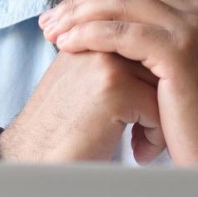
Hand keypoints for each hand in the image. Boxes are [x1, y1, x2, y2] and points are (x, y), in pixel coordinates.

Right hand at [0, 48, 165, 163]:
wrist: (33, 160)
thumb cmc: (60, 131)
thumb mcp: (78, 84)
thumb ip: (106, 64)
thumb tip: (152, 64)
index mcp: (86, 36)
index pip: (142, 45)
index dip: (150, 80)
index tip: (140, 113)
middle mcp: (94, 42)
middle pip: (157, 60)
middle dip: (160, 97)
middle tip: (147, 129)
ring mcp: (104, 63)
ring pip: (164, 82)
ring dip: (161, 117)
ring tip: (142, 142)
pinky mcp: (114, 89)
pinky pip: (159, 107)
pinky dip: (155, 135)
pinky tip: (138, 152)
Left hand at [37, 0, 197, 165]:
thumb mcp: (176, 67)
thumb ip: (153, 39)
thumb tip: (111, 29)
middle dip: (80, 2)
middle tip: (48, 19)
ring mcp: (193, 26)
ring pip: (119, 5)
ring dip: (77, 18)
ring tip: (50, 33)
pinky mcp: (179, 50)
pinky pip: (120, 33)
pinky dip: (88, 36)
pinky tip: (66, 45)